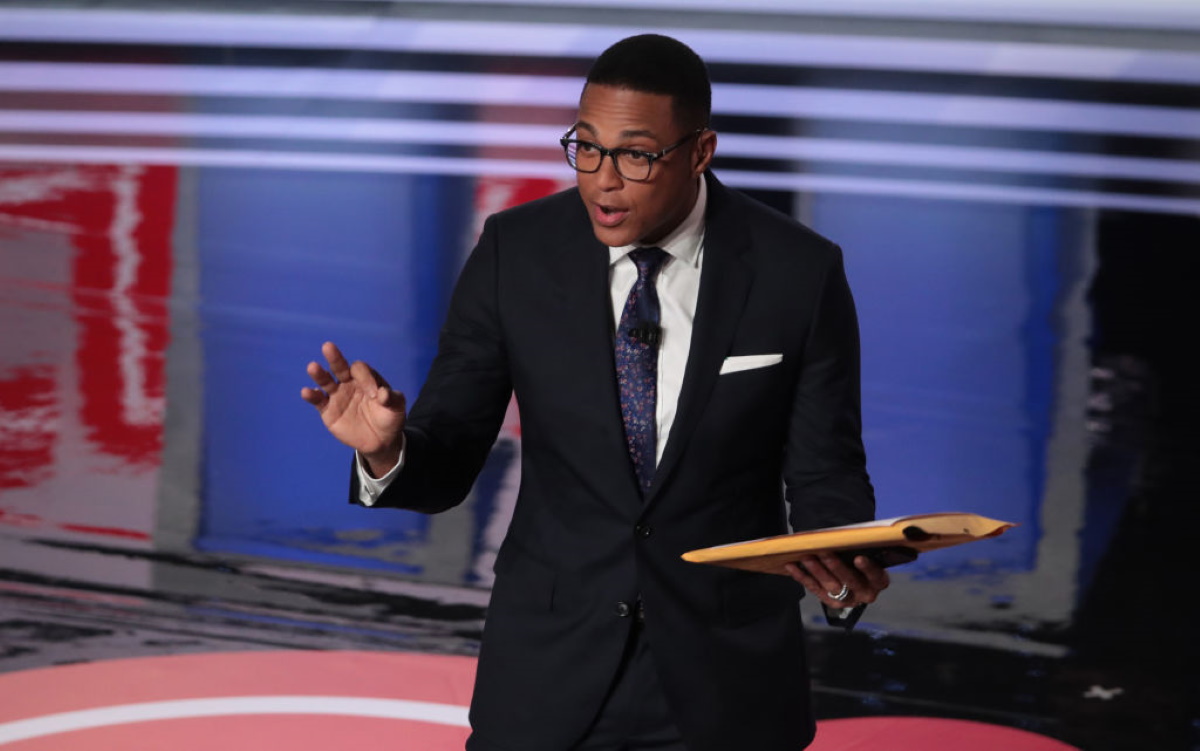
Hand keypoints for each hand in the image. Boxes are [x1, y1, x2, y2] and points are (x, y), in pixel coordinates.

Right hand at [301, 341, 406, 474]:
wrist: (381, 440)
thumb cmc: (389, 418)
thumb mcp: (396, 408)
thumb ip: (392, 398)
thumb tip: (384, 393)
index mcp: (366, 378)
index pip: (360, 370)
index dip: (366, 378)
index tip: (375, 395)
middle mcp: (349, 383)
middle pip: (340, 367)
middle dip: (335, 358)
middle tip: (328, 346)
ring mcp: (337, 396)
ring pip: (325, 381)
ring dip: (319, 374)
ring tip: (313, 367)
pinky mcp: (328, 410)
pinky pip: (318, 401)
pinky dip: (311, 396)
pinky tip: (307, 392)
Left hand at [784, 553, 889, 608]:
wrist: (856, 580)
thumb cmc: (861, 561)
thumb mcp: (868, 555)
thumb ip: (863, 549)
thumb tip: (851, 536)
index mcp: (878, 581)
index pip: (876, 576)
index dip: (868, 568)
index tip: (858, 558)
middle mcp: (864, 593)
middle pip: (850, 580)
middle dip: (835, 566)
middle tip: (824, 552)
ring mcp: (847, 599)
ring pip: (831, 585)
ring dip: (816, 570)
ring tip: (806, 557)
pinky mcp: (831, 601)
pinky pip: (815, 589)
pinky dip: (802, 577)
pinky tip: (792, 566)